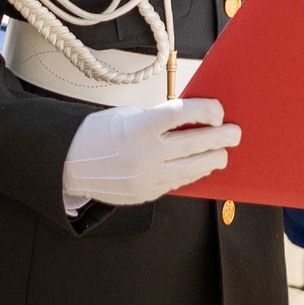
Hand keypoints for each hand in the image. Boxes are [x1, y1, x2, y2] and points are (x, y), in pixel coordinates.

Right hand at [59, 98, 236, 206]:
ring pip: (193, 168)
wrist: (69, 164)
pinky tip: (202, 166)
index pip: (184, 114)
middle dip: (222, 137)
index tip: (218, 111)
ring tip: (223, 152)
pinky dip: (194, 173)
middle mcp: (146, 154)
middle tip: (235, 133)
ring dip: (213, 159)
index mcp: (140, 127)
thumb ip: (159, 119)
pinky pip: (179, 182)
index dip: (207, 111)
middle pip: (197, 143)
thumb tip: (191, 120)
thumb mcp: (127, 116)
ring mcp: (147, 177)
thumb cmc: (98, 134)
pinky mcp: (147, 194)